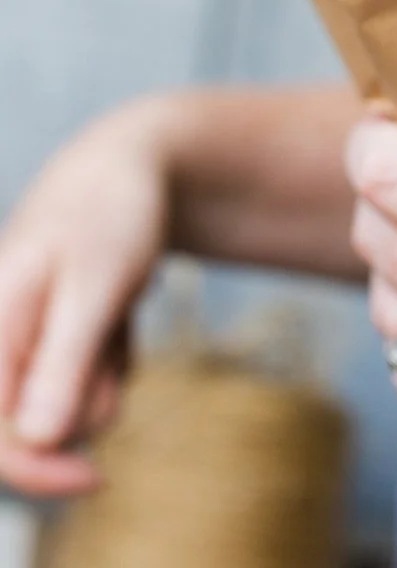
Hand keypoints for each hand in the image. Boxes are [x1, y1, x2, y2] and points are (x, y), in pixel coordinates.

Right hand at [0, 100, 173, 495]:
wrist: (131, 161)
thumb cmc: (110, 213)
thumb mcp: (94, 286)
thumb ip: (63, 360)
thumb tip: (34, 440)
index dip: (36, 471)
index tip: (93, 479)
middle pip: (34, 432)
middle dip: (86, 402)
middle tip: (111, 338)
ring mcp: (20, 341)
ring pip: (67, 410)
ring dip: (103, 375)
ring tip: (113, 309)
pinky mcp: (48, 342)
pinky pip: (85, 384)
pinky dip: (110, 357)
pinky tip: (116, 309)